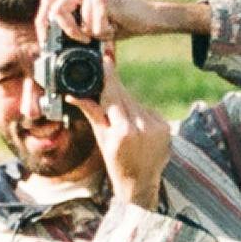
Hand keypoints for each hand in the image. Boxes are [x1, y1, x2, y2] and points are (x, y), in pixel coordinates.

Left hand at [38, 0, 209, 47]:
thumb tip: (44, 45)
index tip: (46, 45)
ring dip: (91, 35)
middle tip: (77, 44)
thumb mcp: (89, 26)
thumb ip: (70, 27)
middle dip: (62, 32)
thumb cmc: (120, 24)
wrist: (149, 18)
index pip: (47, 2)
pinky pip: (92, 26)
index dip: (42, 24)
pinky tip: (115, 28)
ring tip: (107, 32)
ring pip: (75, 21)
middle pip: (54, 8)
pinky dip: (103, 34)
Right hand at [76, 62, 173, 210]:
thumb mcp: (101, 139)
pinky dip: (139, 113)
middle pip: (124, 96)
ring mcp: (156, 127)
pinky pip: (147, 110)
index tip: (106, 59)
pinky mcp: (165, 127)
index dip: (109, 76)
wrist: (141, 183)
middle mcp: (141, 127)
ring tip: (121, 122)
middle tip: (105, 84)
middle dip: (113, 90)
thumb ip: (92, 113)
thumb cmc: (116, 163)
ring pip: (135, 102)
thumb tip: (75, 96)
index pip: (113, 96)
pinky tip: (136, 128)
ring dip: (126, 104)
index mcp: (123, 132)